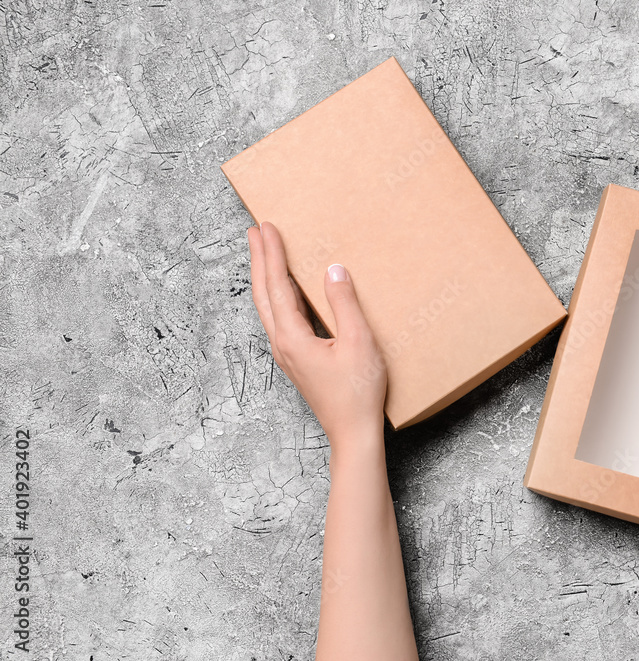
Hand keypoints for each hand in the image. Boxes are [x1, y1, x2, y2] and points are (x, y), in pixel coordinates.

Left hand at [247, 221, 386, 455]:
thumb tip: (333, 270)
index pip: (277, 286)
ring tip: (265, 255)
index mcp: (292, 338)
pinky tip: (287, 292)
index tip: (267, 228)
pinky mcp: (297, 360)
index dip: (272, 254)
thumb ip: (345, 304)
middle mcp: (282, 345)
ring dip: (265, 277)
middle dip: (259, 260)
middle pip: (263, 294)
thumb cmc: (358, 393)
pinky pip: (279, 319)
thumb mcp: (359, 343)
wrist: (352, 432)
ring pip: (268, 307)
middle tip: (255, 232)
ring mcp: (287, 354)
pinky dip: (277, 296)